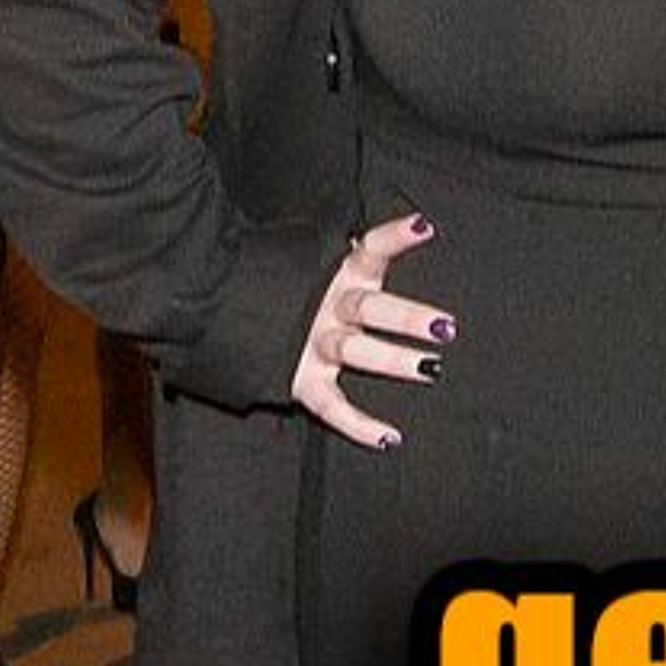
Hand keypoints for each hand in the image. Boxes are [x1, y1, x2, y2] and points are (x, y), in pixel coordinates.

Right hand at [292, 214, 453, 449]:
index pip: (370, 248)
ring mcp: (313, 344)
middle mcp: (328, 307)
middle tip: (444, 326)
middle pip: (371, 309)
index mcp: (340, 273)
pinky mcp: (299, 380)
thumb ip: (360, 255)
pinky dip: (358, 426)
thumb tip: (419, 227)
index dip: (396, 237)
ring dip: (392, 361)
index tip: (425, 227)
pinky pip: (330, 407)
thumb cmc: (293, 286)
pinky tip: (389, 438)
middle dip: (406, 317)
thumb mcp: (320, 262)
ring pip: (356, 352)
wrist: (220, 306)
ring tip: (430, 369)